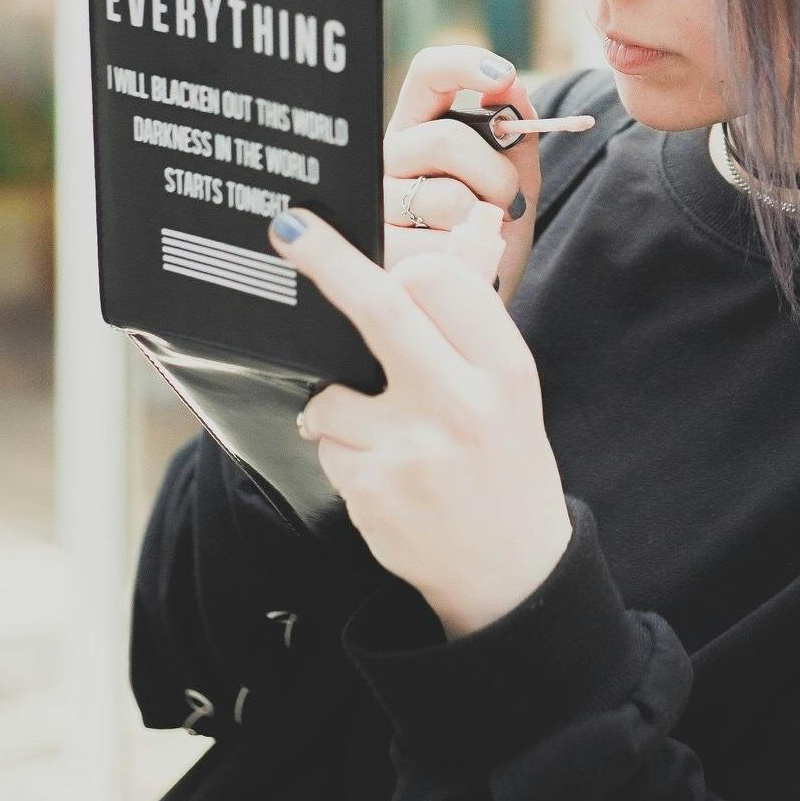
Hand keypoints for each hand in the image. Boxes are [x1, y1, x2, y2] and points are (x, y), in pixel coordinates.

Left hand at [272, 206, 574, 639]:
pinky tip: (386, 477)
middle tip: (287, 228)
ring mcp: (414, 450)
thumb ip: (475, 319)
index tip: (383, 266)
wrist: (512, 573)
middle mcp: (463, 403)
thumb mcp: (509, 387)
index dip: (404, 273)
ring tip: (385, 438)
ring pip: (332, 395)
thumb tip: (468, 229)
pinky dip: (343, 456)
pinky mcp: (375, 492)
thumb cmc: (505, 461)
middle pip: (381, 310)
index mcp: (504, 369)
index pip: (440, 284)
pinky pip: (328, 448)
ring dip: (337, 408)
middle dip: (327, 262)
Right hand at [384, 46, 546, 306]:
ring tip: (483, 238)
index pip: (428, 74)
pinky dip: (467, 260)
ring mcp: (379, 204)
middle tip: (510, 203)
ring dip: (485, 223)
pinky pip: (437, 247)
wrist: (481, 298)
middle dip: (496, 174)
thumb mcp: (514, 177)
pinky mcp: (379, 251)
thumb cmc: (493, 230)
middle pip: (444, 140)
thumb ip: (517, 135)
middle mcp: (390, 158)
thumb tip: (510, 88)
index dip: (463, 65)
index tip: (501, 77)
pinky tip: (464, 265)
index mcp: (422, 128)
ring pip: (445, 197)